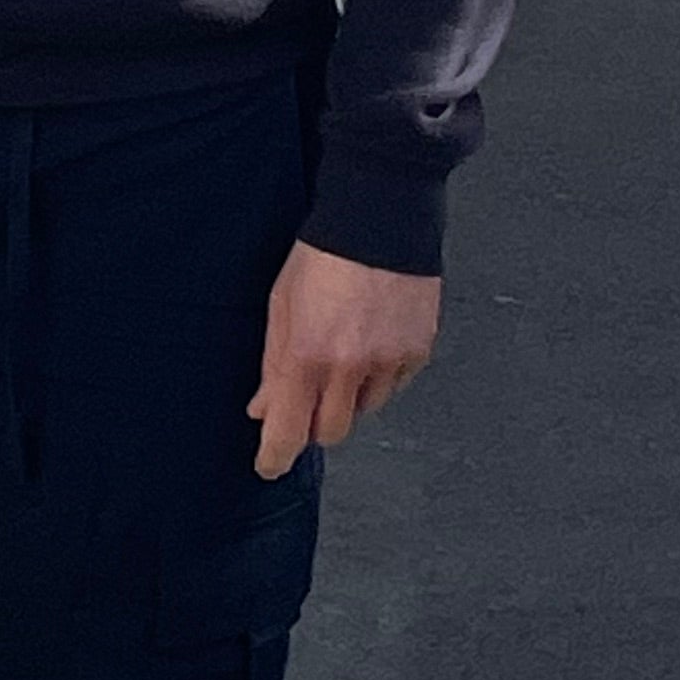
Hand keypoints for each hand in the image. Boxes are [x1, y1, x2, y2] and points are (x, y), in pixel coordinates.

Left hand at [248, 242, 440, 480]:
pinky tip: (373, 339)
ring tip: (345, 350)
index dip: (276, 457)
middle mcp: (350, 366)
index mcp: (308, 355)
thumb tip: (262, 408)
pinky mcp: (417, 352)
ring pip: (365, 410)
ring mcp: (389, 361)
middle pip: (331, 432)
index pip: (289, 432)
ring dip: (350, 395)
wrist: (380, 213)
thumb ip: (273, 363)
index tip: (269, 465)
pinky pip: (395, 385)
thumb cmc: (323, 251)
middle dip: (315, 421)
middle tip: (310, 393)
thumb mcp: (281, 303)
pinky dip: (381, 374)